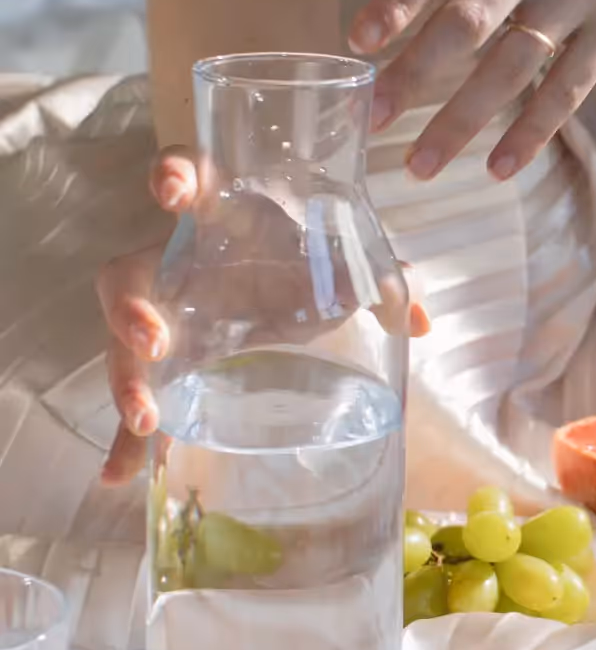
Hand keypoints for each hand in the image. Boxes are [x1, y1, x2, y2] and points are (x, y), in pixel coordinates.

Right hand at [95, 147, 430, 483]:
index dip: (173, 173)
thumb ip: (384, 278)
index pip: (190, 176)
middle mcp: (181, 263)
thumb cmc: (310, 249)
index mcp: (225, 217)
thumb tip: (420, 320)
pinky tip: (120, 476)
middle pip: (129, 277)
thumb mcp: (349, 257)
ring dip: (127, 382)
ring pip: (124, 344)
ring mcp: (168, 315)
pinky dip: (126, 440)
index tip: (169, 192)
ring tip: (146, 423)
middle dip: (131, 308)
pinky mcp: (173, 360)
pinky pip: (142, 398)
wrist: (292, 270)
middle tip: (153, 341)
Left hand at [348, 0, 595, 181]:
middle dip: (415, 74)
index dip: (398, 1)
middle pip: (469, 19)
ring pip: (515, 64)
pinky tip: (498, 166)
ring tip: (421, 163)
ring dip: (463, 119)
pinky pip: (570, 87)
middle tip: (372, 119)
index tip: (359, 43)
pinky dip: (533, 130)